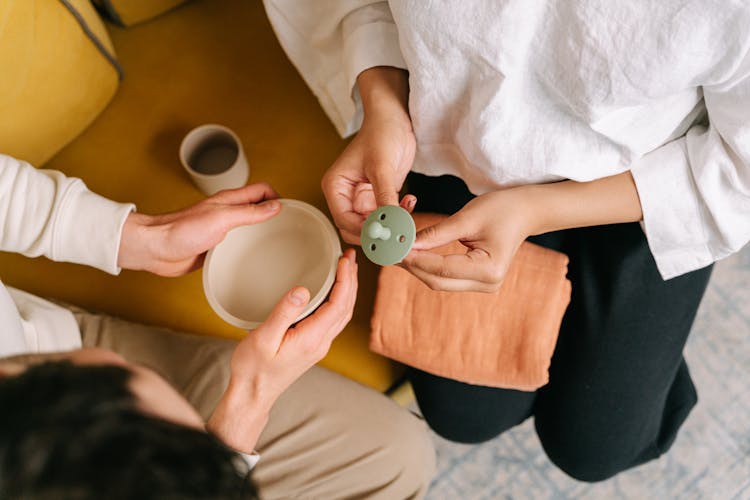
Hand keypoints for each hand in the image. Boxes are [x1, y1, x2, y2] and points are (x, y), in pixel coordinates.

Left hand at [117, 183, 280, 276]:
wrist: (155, 249)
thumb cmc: (180, 231)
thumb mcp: (222, 219)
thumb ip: (249, 212)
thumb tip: (275, 206)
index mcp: (229, 200)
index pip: (262, 190)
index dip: (278, 197)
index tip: (292, 211)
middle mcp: (226, 213)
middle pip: (258, 207)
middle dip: (275, 214)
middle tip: (291, 227)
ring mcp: (221, 230)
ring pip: (249, 227)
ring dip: (262, 232)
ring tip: (278, 243)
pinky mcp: (214, 247)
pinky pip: (237, 245)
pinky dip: (248, 249)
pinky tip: (254, 259)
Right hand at [206, 249, 357, 451]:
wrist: (253, 394)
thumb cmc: (253, 368)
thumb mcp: (263, 338)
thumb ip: (284, 313)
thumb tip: (302, 290)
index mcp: (312, 339)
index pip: (338, 304)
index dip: (345, 280)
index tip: (345, 260)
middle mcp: (321, 342)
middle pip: (346, 308)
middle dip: (351, 280)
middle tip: (350, 257)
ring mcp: (319, 345)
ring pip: (342, 314)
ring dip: (348, 290)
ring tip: (347, 269)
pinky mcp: (313, 345)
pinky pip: (333, 319)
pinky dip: (339, 300)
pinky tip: (332, 291)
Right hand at [322, 66, 415, 243]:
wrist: (394, 118)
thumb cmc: (381, 134)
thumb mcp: (382, 167)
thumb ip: (384, 197)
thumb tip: (389, 224)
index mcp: (336, 187)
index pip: (344, 220)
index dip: (364, 231)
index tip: (386, 235)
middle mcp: (346, 196)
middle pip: (355, 229)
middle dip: (377, 233)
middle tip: (399, 235)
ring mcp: (362, 198)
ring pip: (373, 226)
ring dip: (390, 225)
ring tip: (408, 214)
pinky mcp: (379, 197)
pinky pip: (386, 216)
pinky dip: (399, 215)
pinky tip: (410, 200)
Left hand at [401, 189, 534, 292]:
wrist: (525, 212)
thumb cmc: (502, 209)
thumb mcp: (468, 217)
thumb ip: (437, 233)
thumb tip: (407, 243)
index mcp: (489, 269)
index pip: (442, 268)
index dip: (416, 259)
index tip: (394, 248)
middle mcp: (488, 283)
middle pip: (438, 281)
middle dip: (412, 266)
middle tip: (389, 251)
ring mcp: (483, 285)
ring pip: (439, 282)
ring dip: (417, 267)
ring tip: (396, 251)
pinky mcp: (477, 281)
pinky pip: (445, 277)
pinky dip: (428, 266)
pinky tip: (412, 254)